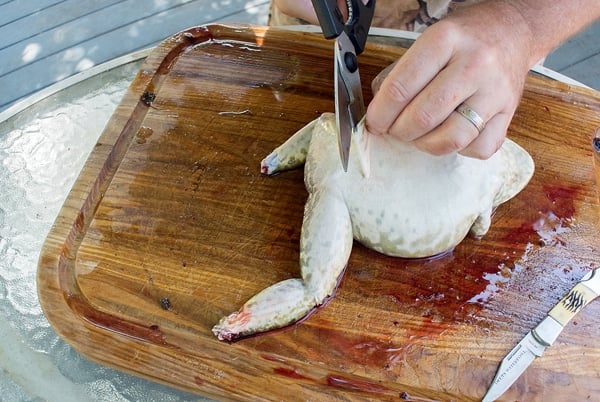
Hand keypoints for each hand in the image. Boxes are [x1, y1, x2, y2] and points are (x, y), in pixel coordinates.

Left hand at [366, 2, 536, 158]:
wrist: (513, 31)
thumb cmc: (464, 40)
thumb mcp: (426, 41)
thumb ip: (398, 76)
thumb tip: (378, 115)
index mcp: (444, 41)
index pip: (400, 88)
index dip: (380, 114)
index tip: (375, 122)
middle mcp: (474, 64)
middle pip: (423, 117)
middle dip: (399, 131)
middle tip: (395, 128)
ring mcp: (495, 92)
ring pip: (451, 139)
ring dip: (425, 144)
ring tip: (419, 134)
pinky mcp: (509, 114)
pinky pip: (477, 148)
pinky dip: (458, 149)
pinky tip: (451, 133)